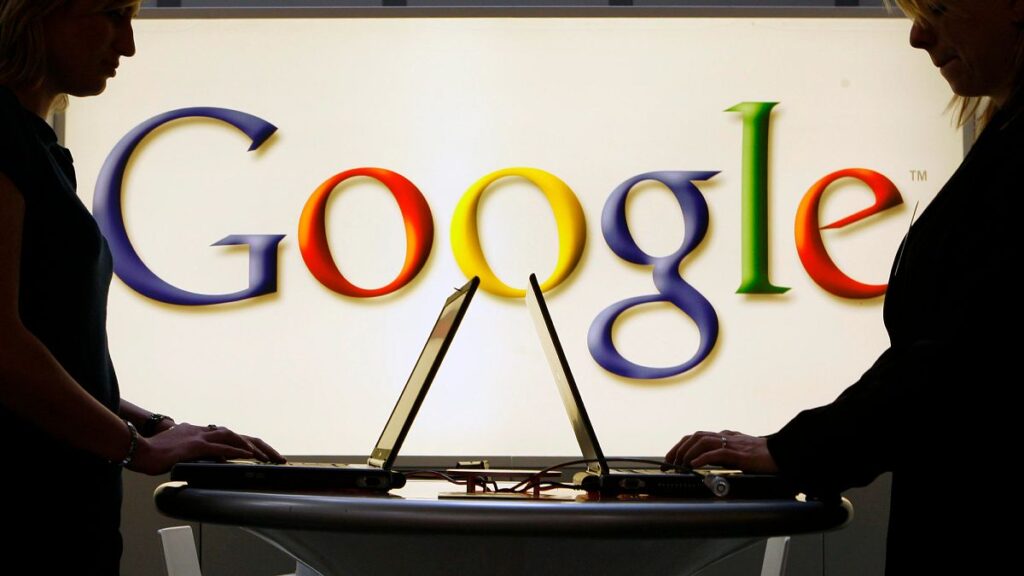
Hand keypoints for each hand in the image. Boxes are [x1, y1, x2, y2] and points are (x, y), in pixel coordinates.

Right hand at [128, 423, 284, 475]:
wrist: (137, 448)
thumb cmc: (153, 453)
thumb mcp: (178, 453)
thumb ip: (194, 456)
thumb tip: (207, 465)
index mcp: (200, 433)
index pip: (230, 437)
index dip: (249, 445)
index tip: (264, 455)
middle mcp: (203, 431)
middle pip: (239, 435)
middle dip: (261, 446)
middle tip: (278, 458)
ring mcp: (199, 436)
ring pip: (234, 438)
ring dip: (254, 448)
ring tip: (269, 458)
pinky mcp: (195, 445)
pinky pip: (221, 447)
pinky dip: (238, 451)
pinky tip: (250, 457)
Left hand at [664, 430, 778, 472]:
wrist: (784, 455)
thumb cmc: (763, 456)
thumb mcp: (739, 453)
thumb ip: (724, 454)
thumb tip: (706, 462)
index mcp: (726, 436)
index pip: (698, 436)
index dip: (682, 445)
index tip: (671, 457)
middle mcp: (727, 437)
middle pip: (696, 436)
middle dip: (680, 448)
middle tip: (670, 462)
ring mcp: (733, 444)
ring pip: (703, 441)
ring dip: (688, 452)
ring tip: (680, 464)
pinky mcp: (740, 454)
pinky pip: (717, 453)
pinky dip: (703, 458)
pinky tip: (694, 465)